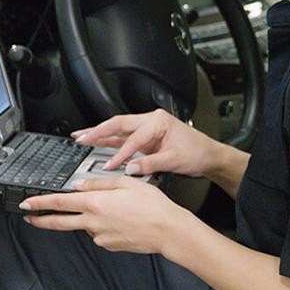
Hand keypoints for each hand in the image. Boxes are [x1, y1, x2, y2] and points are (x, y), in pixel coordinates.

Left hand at [20, 177, 191, 254]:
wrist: (167, 230)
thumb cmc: (152, 205)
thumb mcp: (125, 182)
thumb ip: (99, 182)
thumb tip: (80, 185)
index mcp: (96, 202)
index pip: (60, 202)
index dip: (40, 203)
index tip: (28, 204)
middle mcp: (94, 221)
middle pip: (60, 222)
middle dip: (41, 219)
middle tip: (30, 217)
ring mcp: (101, 236)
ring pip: (84, 225)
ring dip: (86, 217)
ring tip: (111, 208)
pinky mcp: (109, 245)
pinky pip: (99, 233)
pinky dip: (103, 225)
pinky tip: (119, 219)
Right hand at [71, 109, 217, 176]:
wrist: (209, 155)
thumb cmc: (197, 153)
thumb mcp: (175, 160)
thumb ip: (151, 164)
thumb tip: (131, 168)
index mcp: (158, 121)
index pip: (134, 138)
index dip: (121, 153)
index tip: (110, 165)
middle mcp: (151, 121)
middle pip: (119, 124)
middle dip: (98, 131)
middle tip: (80, 138)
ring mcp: (147, 128)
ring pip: (118, 129)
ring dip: (100, 134)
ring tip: (81, 137)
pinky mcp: (146, 138)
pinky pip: (123, 138)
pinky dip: (109, 141)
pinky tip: (97, 143)